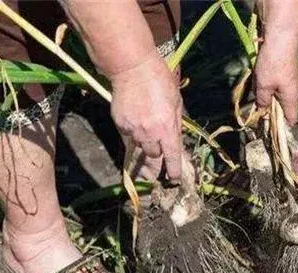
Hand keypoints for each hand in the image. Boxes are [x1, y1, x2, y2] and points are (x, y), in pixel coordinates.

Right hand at [110, 51, 193, 185]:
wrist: (132, 68)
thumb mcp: (176, 102)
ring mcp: (133, 130)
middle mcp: (150, 133)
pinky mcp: (120, 124)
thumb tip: (176, 139)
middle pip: (154, 157)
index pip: (172, 156)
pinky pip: (128, 137)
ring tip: (147, 145)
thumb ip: (176, 123)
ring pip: (140, 148)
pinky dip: (133, 135)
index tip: (174, 179)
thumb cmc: (159, 81)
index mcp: (167, 128)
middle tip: (157, 169)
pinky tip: (136, 127)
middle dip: (157, 161)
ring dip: (145, 148)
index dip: (173, 170)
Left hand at [254, 38, 297, 124]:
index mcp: (291, 98)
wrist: (281, 37)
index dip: (280, 125)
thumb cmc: (273, 63)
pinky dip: (268, 83)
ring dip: (267, 94)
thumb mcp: (264, 85)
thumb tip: (262, 112)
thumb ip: (262, 101)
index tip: (267, 126)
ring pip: (277, 94)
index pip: (291, 119)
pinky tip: (259, 76)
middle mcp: (294, 91)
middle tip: (256, 106)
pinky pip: (276, 82)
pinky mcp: (286, 70)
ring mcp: (291, 80)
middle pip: (282, 107)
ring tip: (256, 88)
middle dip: (269, 108)